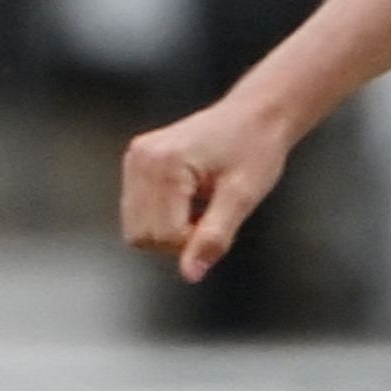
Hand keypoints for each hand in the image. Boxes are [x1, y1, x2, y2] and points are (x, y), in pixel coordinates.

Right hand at [121, 91, 297, 282]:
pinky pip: (138, 214)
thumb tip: (191, 275)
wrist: (255, 116)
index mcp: (165, 163)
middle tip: (211, 214)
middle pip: (143, 236)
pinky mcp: (135, 162)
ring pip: (136, 230)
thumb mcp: (242, 197)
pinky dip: (162, 218)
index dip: (195, 240)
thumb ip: (214, 237)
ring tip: (199, 206)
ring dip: (169, 230)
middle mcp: (141, 158)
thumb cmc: (255, 151)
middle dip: (178, 238)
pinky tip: (188, 199)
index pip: (165, 235)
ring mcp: (135, 158)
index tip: (221, 219)